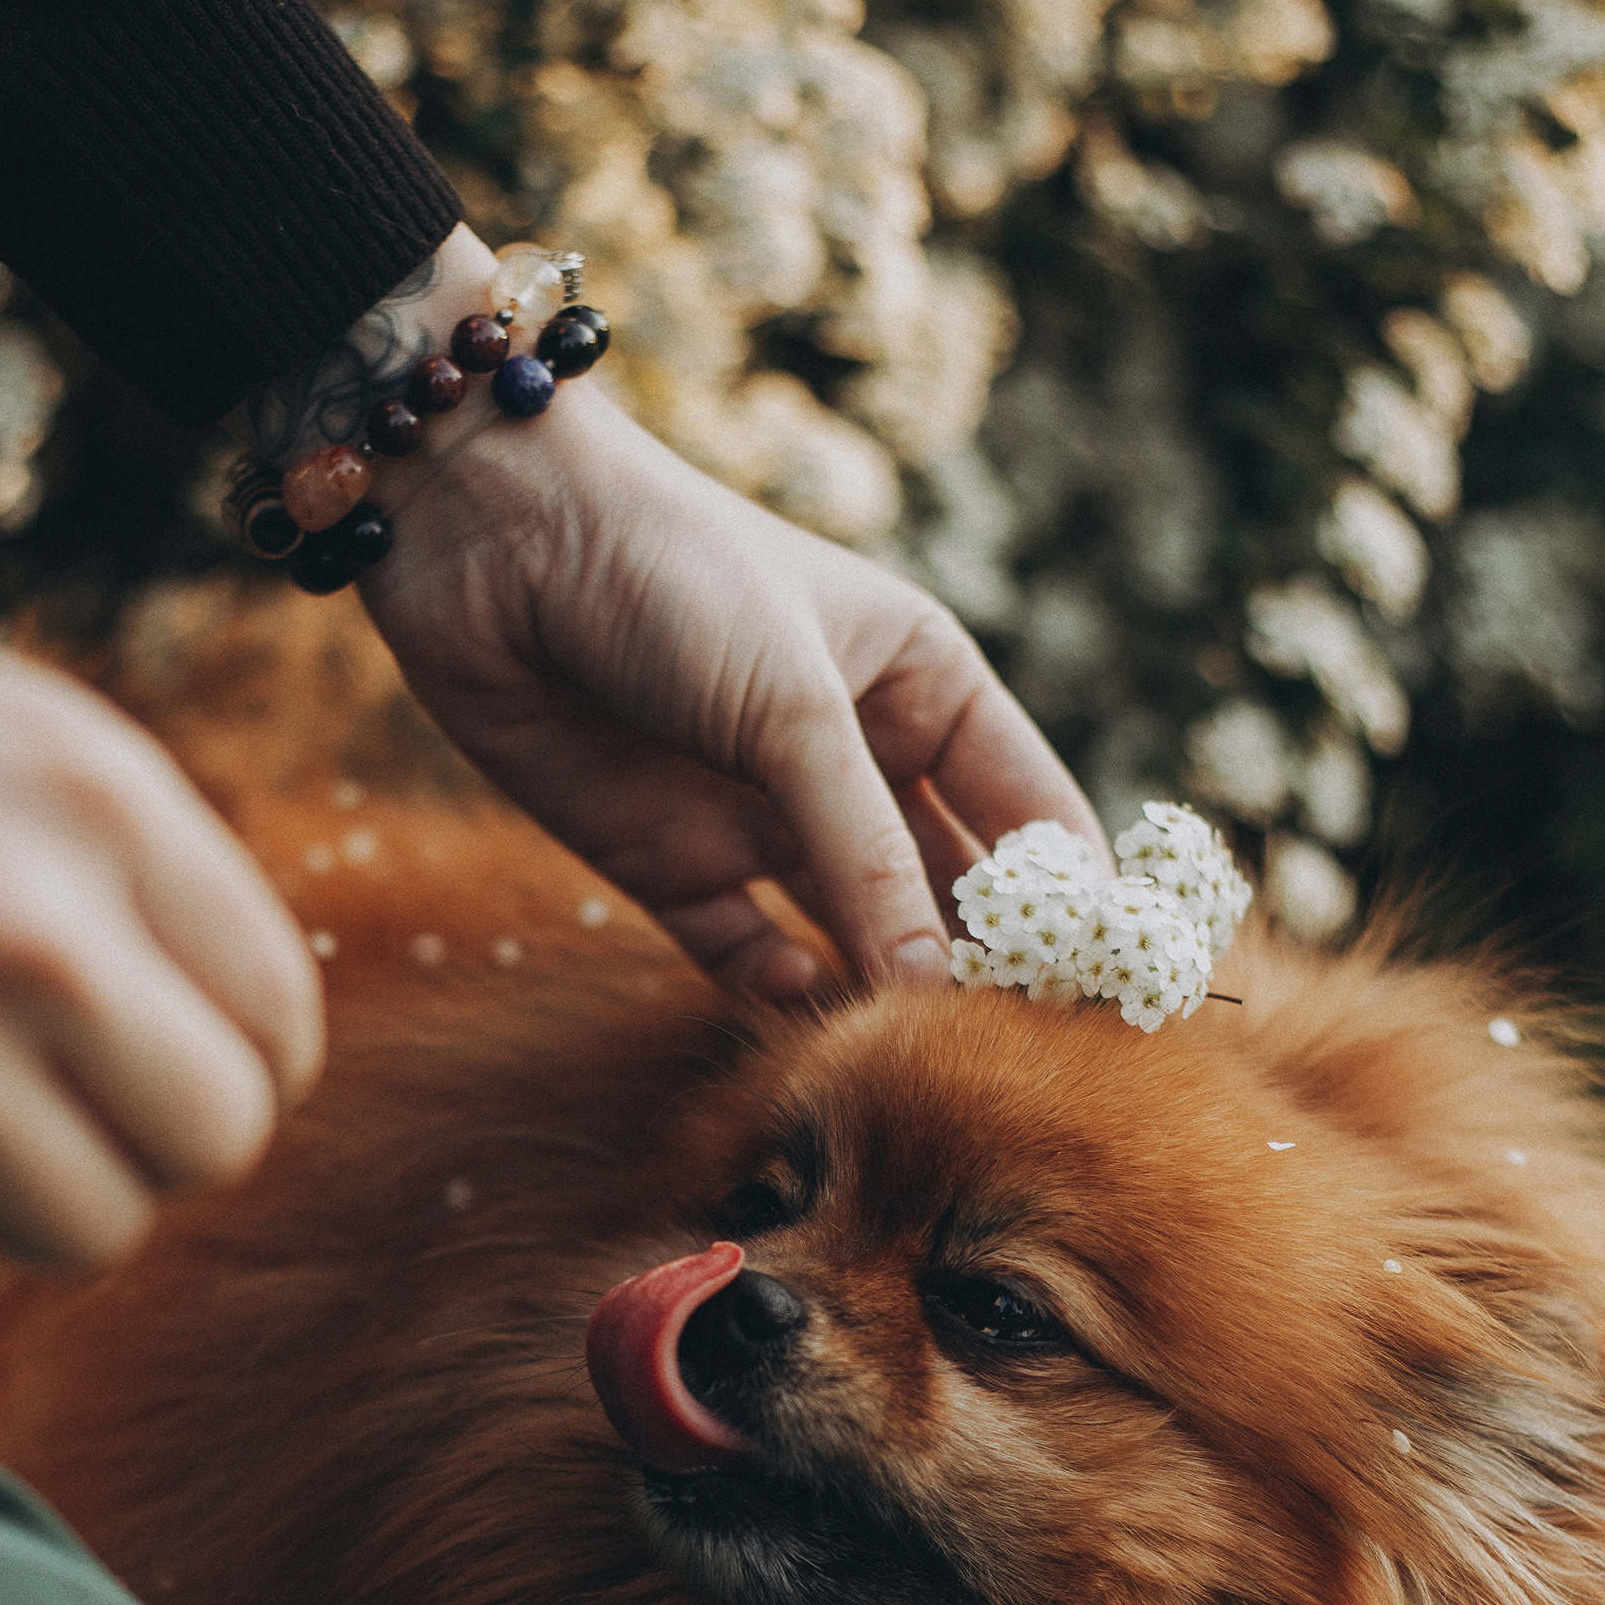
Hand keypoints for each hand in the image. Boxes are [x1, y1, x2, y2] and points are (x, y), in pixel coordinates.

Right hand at [0, 514, 320, 1301]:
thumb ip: (115, 875)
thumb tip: (231, 1041)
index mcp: (97, 793)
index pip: (276, 1018)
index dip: (213, 1065)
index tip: (129, 1074)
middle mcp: (38, 920)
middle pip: (215, 1144)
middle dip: (127, 1147)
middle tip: (12, 1107)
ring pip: (90, 1233)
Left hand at [349, 235, 1104, 999]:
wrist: (487, 545)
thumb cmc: (668, 578)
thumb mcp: (792, 707)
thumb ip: (864, 849)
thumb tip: (937, 986)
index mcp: (922, 685)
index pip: (1033, 813)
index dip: (1076, 901)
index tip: (1116, 992)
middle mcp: (855, 758)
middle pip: (948, 890)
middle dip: (983, 966)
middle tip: (1021, 1059)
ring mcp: (763, 816)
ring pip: (851, 932)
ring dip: (883, 990)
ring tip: (921, 1057)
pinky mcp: (672, 864)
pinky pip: (746, 954)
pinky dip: (777, 990)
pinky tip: (804, 1009)